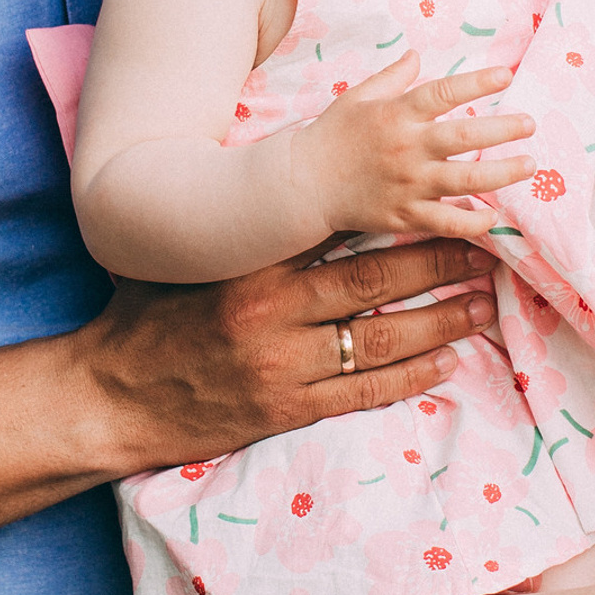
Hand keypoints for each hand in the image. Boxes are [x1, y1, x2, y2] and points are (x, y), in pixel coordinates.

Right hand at [83, 235, 501, 473]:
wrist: (109, 396)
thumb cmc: (146, 318)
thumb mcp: (187, 259)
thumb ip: (239, 227)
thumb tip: (288, 183)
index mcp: (252, 265)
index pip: (338, 233)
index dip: (397, 219)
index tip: (440, 205)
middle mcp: (272, 312)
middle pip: (374, 283)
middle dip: (436, 265)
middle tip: (486, 252)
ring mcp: (282, 366)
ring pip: (378, 339)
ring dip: (438, 323)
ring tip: (481, 306)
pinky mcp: (285, 411)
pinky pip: (360, 393)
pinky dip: (408, 379)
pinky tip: (446, 364)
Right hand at [291, 55, 535, 238]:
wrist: (303, 184)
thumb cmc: (331, 136)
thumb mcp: (357, 97)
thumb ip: (391, 77)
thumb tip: (417, 55)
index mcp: (396, 114)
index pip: (444, 93)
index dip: (477, 83)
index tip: (506, 77)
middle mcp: (407, 148)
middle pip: (465, 135)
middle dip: (503, 129)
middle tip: (530, 124)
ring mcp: (408, 184)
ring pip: (465, 179)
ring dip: (503, 173)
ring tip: (529, 165)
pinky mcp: (404, 214)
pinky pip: (447, 221)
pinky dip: (473, 221)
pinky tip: (493, 217)